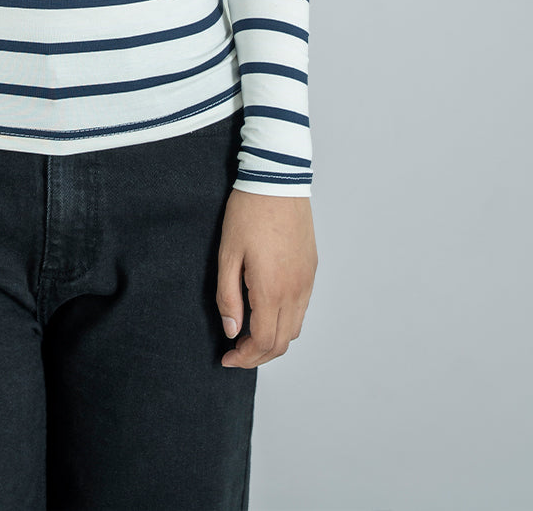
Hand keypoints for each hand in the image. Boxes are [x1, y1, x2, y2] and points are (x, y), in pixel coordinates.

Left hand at [216, 191, 316, 368]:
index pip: (263, 342)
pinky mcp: (311, 270)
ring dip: (273, 340)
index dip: (244, 357)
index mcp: (271, 289)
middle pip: (282, 342)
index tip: (227, 358)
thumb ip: (228, 297)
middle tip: (236, 353)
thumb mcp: (227, 253)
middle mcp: (295, 290)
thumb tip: (231, 330)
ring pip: (294, 328)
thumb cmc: (248, 212)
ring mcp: (307, 280)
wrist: (277, 181)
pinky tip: (267, 311)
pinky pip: (302, 308)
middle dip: (258, 356)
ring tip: (249, 335)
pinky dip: (285, 321)